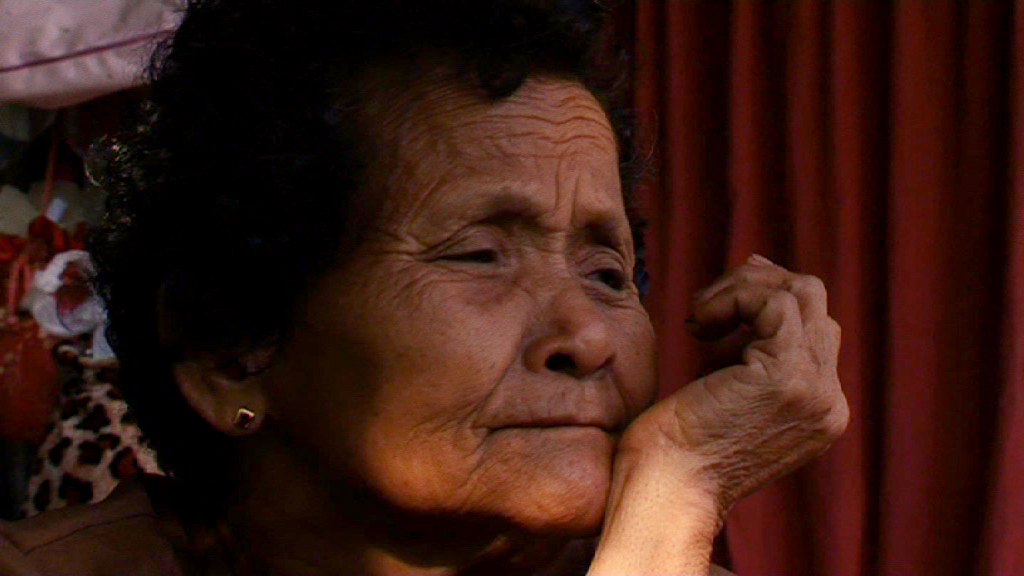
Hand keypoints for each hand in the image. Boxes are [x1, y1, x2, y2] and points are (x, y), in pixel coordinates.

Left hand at [620, 254, 847, 521]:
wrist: (667, 490)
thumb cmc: (678, 445)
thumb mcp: (728, 385)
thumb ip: (749, 344)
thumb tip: (756, 273)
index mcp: (819, 410)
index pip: (815, 328)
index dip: (768, 298)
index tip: (721, 296)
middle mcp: (829, 401)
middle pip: (815, 304)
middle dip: (756, 286)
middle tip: (708, 301)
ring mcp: (815, 389)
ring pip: (801, 294)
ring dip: (741, 289)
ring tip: (701, 316)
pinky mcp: (787, 377)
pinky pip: (774, 303)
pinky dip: (732, 298)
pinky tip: (700, 324)